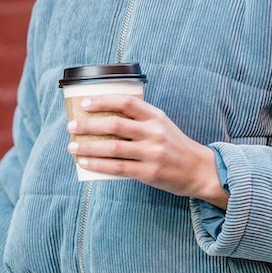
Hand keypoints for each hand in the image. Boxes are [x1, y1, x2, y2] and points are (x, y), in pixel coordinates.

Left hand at [66, 94, 227, 207]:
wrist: (200, 170)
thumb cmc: (174, 146)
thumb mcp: (162, 125)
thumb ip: (139, 121)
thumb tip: (102, 120)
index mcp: (156, 116)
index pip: (126, 102)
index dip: (103, 100)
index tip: (85, 104)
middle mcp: (154, 132)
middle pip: (115, 124)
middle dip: (88, 125)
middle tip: (71, 126)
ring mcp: (152, 153)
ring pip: (113, 147)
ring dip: (88, 147)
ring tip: (72, 147)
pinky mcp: (149, 172)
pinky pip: (118, 167)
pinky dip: (98, 165)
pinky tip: (85, 163)